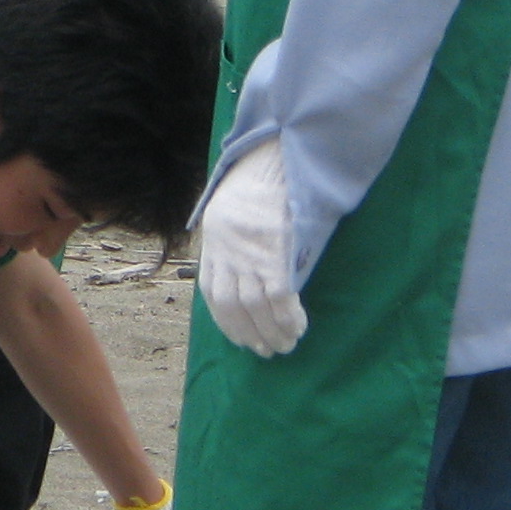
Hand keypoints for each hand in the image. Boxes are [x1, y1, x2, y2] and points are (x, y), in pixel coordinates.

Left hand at [196, 137, 306, 356]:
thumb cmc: (257, 185)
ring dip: (271, 332)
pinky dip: (288, 317)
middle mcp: (228, 253)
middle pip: (233, 305)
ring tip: (285, 345)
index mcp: (214, 244)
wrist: (272, 159)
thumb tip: (243, 275)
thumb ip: (231, 242)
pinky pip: (280, 295)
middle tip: (266, 351)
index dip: (226, 321)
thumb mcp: (229, 211)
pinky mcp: (275, 250)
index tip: (240, 338)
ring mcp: (250, 253)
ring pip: (256, 306)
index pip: (212, 293)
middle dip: (249, 333)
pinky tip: (298, 328)